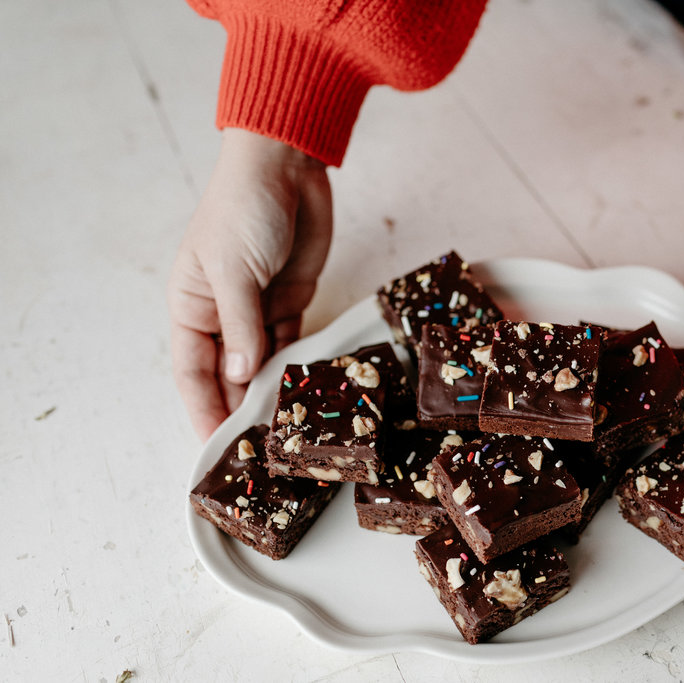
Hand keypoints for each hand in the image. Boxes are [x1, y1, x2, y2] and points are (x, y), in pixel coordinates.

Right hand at [167, 129, 332, 439]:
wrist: (286, 168)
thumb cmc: (243, 210)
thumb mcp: (234, 270)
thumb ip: (240, 326)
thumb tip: (240, 376)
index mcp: (191, 306)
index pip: (192, 371)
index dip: (203, 409)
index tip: (215, 445)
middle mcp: (221, 315)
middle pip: (227, 376)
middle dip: (238, 410)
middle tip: (258, 452)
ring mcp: (257, 310)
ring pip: (260, 365)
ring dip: (269, 394)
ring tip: (283, 433)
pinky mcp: (290, 302)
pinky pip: (289, 344)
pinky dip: (294, 368)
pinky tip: (302, 394)